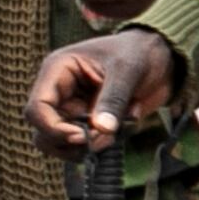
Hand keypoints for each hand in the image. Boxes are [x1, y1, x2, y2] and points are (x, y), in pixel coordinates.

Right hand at [30, 30, 179, 151]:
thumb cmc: (139, 52)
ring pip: (63, 144)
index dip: (53, 128)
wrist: (161, 59)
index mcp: (58, 71)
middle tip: (105, 138)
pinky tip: (124, 127)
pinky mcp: (88, 123)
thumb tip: (101, 130)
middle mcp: (59, 93)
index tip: (82, 137)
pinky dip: (104, 144)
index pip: (37, 109)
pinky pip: (86, 145)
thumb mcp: (127, 70)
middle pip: (45, 133)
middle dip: (74, 141)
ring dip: (89, 147)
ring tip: (117, 132)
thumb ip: (113, 99)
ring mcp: (72, 110)